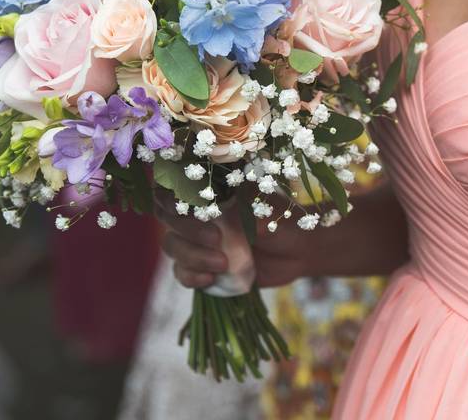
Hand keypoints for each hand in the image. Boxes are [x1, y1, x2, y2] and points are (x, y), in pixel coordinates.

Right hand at [154, 190, 308, 288]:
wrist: (301, 253)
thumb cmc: (284, 221)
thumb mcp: (264, 208)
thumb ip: (238, 210)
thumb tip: (218, 211)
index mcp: (210, 191)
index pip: (174, 188)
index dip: (172, 199)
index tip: (190, 210)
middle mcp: (199, 214)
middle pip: (167, 218)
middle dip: (187, 231)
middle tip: (217, 240)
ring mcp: (199, 241)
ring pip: (172, 246)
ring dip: (192, 256)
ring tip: (223, 264)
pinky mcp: (204, 266)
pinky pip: (182, 272)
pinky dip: (190, 276)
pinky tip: (210, 279)